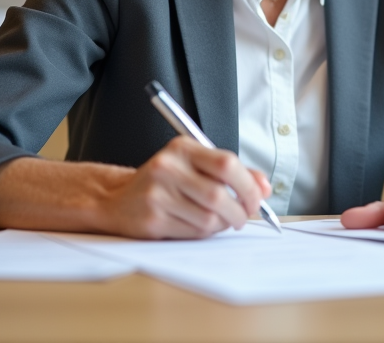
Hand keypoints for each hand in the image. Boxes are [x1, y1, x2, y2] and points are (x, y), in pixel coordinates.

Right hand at [99, 136, 271, 238]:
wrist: (118, 199)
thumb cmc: (165, 182)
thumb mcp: (195, 166)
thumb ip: (233, 173)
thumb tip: (265, 187)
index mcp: (183, 148)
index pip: (227, 164)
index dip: (248, 185)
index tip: (257, 198)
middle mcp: (168, 167)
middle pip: (219, 195)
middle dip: (240, 211)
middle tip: (243, 216)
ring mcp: (158, 194)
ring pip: (209, 218)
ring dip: (222, 225)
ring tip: (219, 221)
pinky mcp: (153, 219)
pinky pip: (193, 232)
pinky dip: (206, 233)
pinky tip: (200, 226)